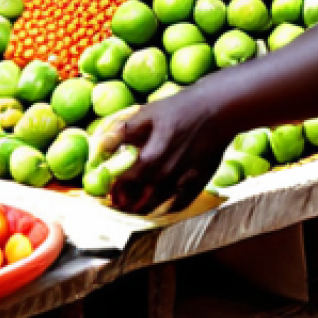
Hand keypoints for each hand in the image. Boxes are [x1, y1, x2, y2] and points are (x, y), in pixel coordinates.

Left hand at [106, 87, 230, 215]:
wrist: (218, 109)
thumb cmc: (180, 108)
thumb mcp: (147, 113)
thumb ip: (122, 132)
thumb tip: (99, 145)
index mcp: (150, 159)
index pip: (124, 185)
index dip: (112, 190)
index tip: (106, 190)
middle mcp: (165, 177)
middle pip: (138, 202)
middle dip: (124, 204)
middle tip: (117, 201)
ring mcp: (183, 183)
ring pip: (156, 207)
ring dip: (141, 209)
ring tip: (133, 205)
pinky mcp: (199, 183)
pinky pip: (179, 205)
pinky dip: (166, 208)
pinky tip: (160, 203)